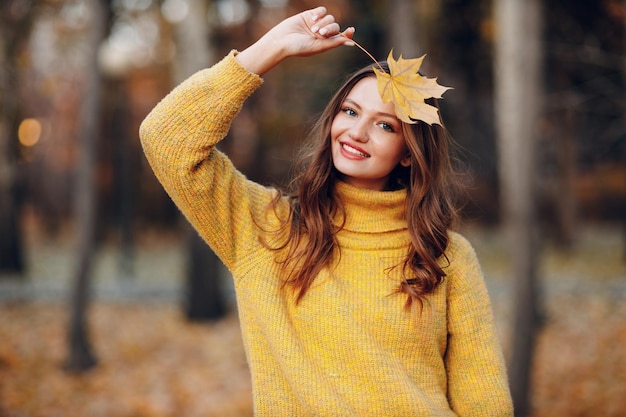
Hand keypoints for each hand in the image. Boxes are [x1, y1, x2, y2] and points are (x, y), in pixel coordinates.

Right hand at [237, 6, 354, 74]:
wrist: (281, 40)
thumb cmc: (299, 47)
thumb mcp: (318, 47)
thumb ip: (334, 43)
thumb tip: (351, 43)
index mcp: (325, 43)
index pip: (341, 37)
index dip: (347, 34)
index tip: (351, 30)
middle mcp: (322, 34)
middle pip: (335, 26)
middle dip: (330, 28)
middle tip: (319, 33)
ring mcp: (316, 24)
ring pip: (329, 18)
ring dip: (323, 22)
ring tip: (313, 28)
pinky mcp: (309, 15)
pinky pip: (321, 10)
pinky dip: (319, 13)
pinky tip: (312, 18)